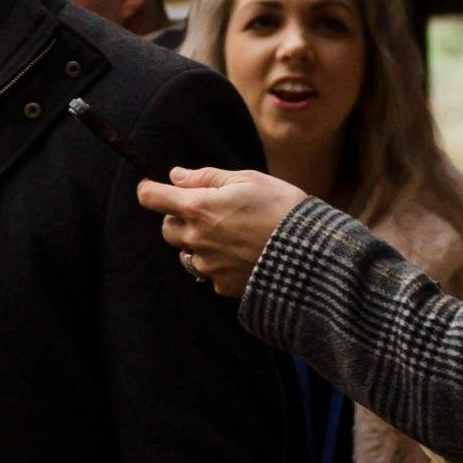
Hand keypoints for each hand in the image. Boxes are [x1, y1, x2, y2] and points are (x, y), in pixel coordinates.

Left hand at [139, 161, 300, 298]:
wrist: (312, 255)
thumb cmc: (282, 208)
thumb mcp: (248, 179)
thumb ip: (207, 177)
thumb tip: (176, 176)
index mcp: (198, 208)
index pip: (150, 197)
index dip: (151, 189)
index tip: (158, 187)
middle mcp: (196, 239)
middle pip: (167, 228)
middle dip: (180, 218)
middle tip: (211, 211)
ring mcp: (208, 266)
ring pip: (188, 252)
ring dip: (199, 243)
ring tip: (233, 234)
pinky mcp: (222, 286)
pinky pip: (210, 272)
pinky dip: (220, 263)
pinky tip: (245, 254)